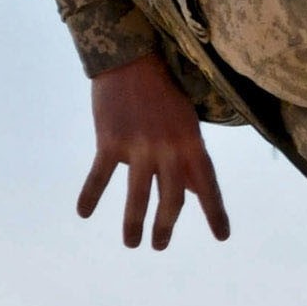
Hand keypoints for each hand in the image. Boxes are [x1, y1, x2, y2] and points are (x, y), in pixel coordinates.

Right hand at [78, 54, 230, 251]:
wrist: (131, 59)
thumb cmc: (163, 93)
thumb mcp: (187, 123)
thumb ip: (191, 158)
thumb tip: (196, 193)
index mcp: (191, 142)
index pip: (208, 185)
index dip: (215, 212)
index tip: (222, 236)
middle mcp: (168, 148)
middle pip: (172, 198)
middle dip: (166, 226)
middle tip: (160, 246)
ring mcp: (139, 145)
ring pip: (138, 195)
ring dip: (134, 224)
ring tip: (132, 243)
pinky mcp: (110, 140)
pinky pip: (100, 175)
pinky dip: (91, 195)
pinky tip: (83, 213)